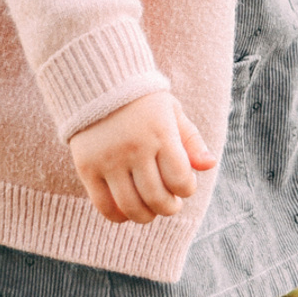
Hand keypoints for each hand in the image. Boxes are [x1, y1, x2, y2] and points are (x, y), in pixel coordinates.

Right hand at [69, 91, 216, 224]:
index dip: (187, 189)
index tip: (184, 185)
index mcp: (160, 132)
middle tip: (170, 203)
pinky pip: (105, 206)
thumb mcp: (172, 111)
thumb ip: (191, 139)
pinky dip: (118, 216)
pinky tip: (127, 208)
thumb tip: (210, 164)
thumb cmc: (143, 100)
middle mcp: (135, 147)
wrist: (98, 80)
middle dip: (169, 207)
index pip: (180, 180)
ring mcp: (109, 159)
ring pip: (131, 207)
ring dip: (146, 215)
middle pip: (157, 199)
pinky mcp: (87, 167)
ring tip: (150, 208)